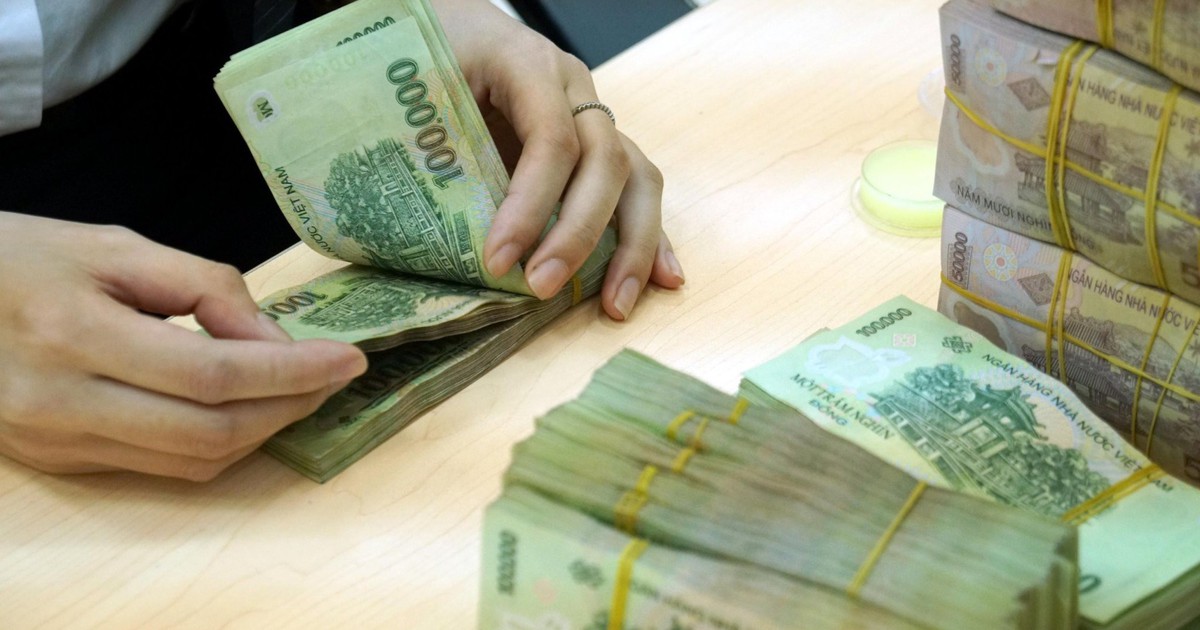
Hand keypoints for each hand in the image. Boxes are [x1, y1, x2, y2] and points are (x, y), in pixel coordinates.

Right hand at [0, 212, 366, 480]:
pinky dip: (216, 443)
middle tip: (333, 377)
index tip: (347, 359)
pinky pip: (159, 467)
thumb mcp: (116, 246)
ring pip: (191, 463)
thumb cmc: (23, 257)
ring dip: (262, 432)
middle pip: (210, 432)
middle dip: (289, 408)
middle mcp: (60, 401)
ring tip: (300, 391)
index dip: (292, 374)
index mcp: (73, 332)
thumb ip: (205, 287)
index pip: (212, 375)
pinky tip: (244, 408)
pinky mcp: (56, 462)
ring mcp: (55, 442)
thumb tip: (276, 342)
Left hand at [432, 0, 684, 319]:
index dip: (529, 205)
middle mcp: (575, 89)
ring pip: (635, 177)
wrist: (448, 23)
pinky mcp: (595, 146)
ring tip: (617, 306)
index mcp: (529, 64)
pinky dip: (649, 236)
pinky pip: (636, 188)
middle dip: (576, 234)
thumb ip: (428, 144)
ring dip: (632, 245)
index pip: (551, 139)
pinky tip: (663, 279)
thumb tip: (427, 234)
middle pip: (604, 161)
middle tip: (539, 287)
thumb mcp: (414, 85)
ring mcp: (592, 117)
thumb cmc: (425, 51)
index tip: (496, 260)